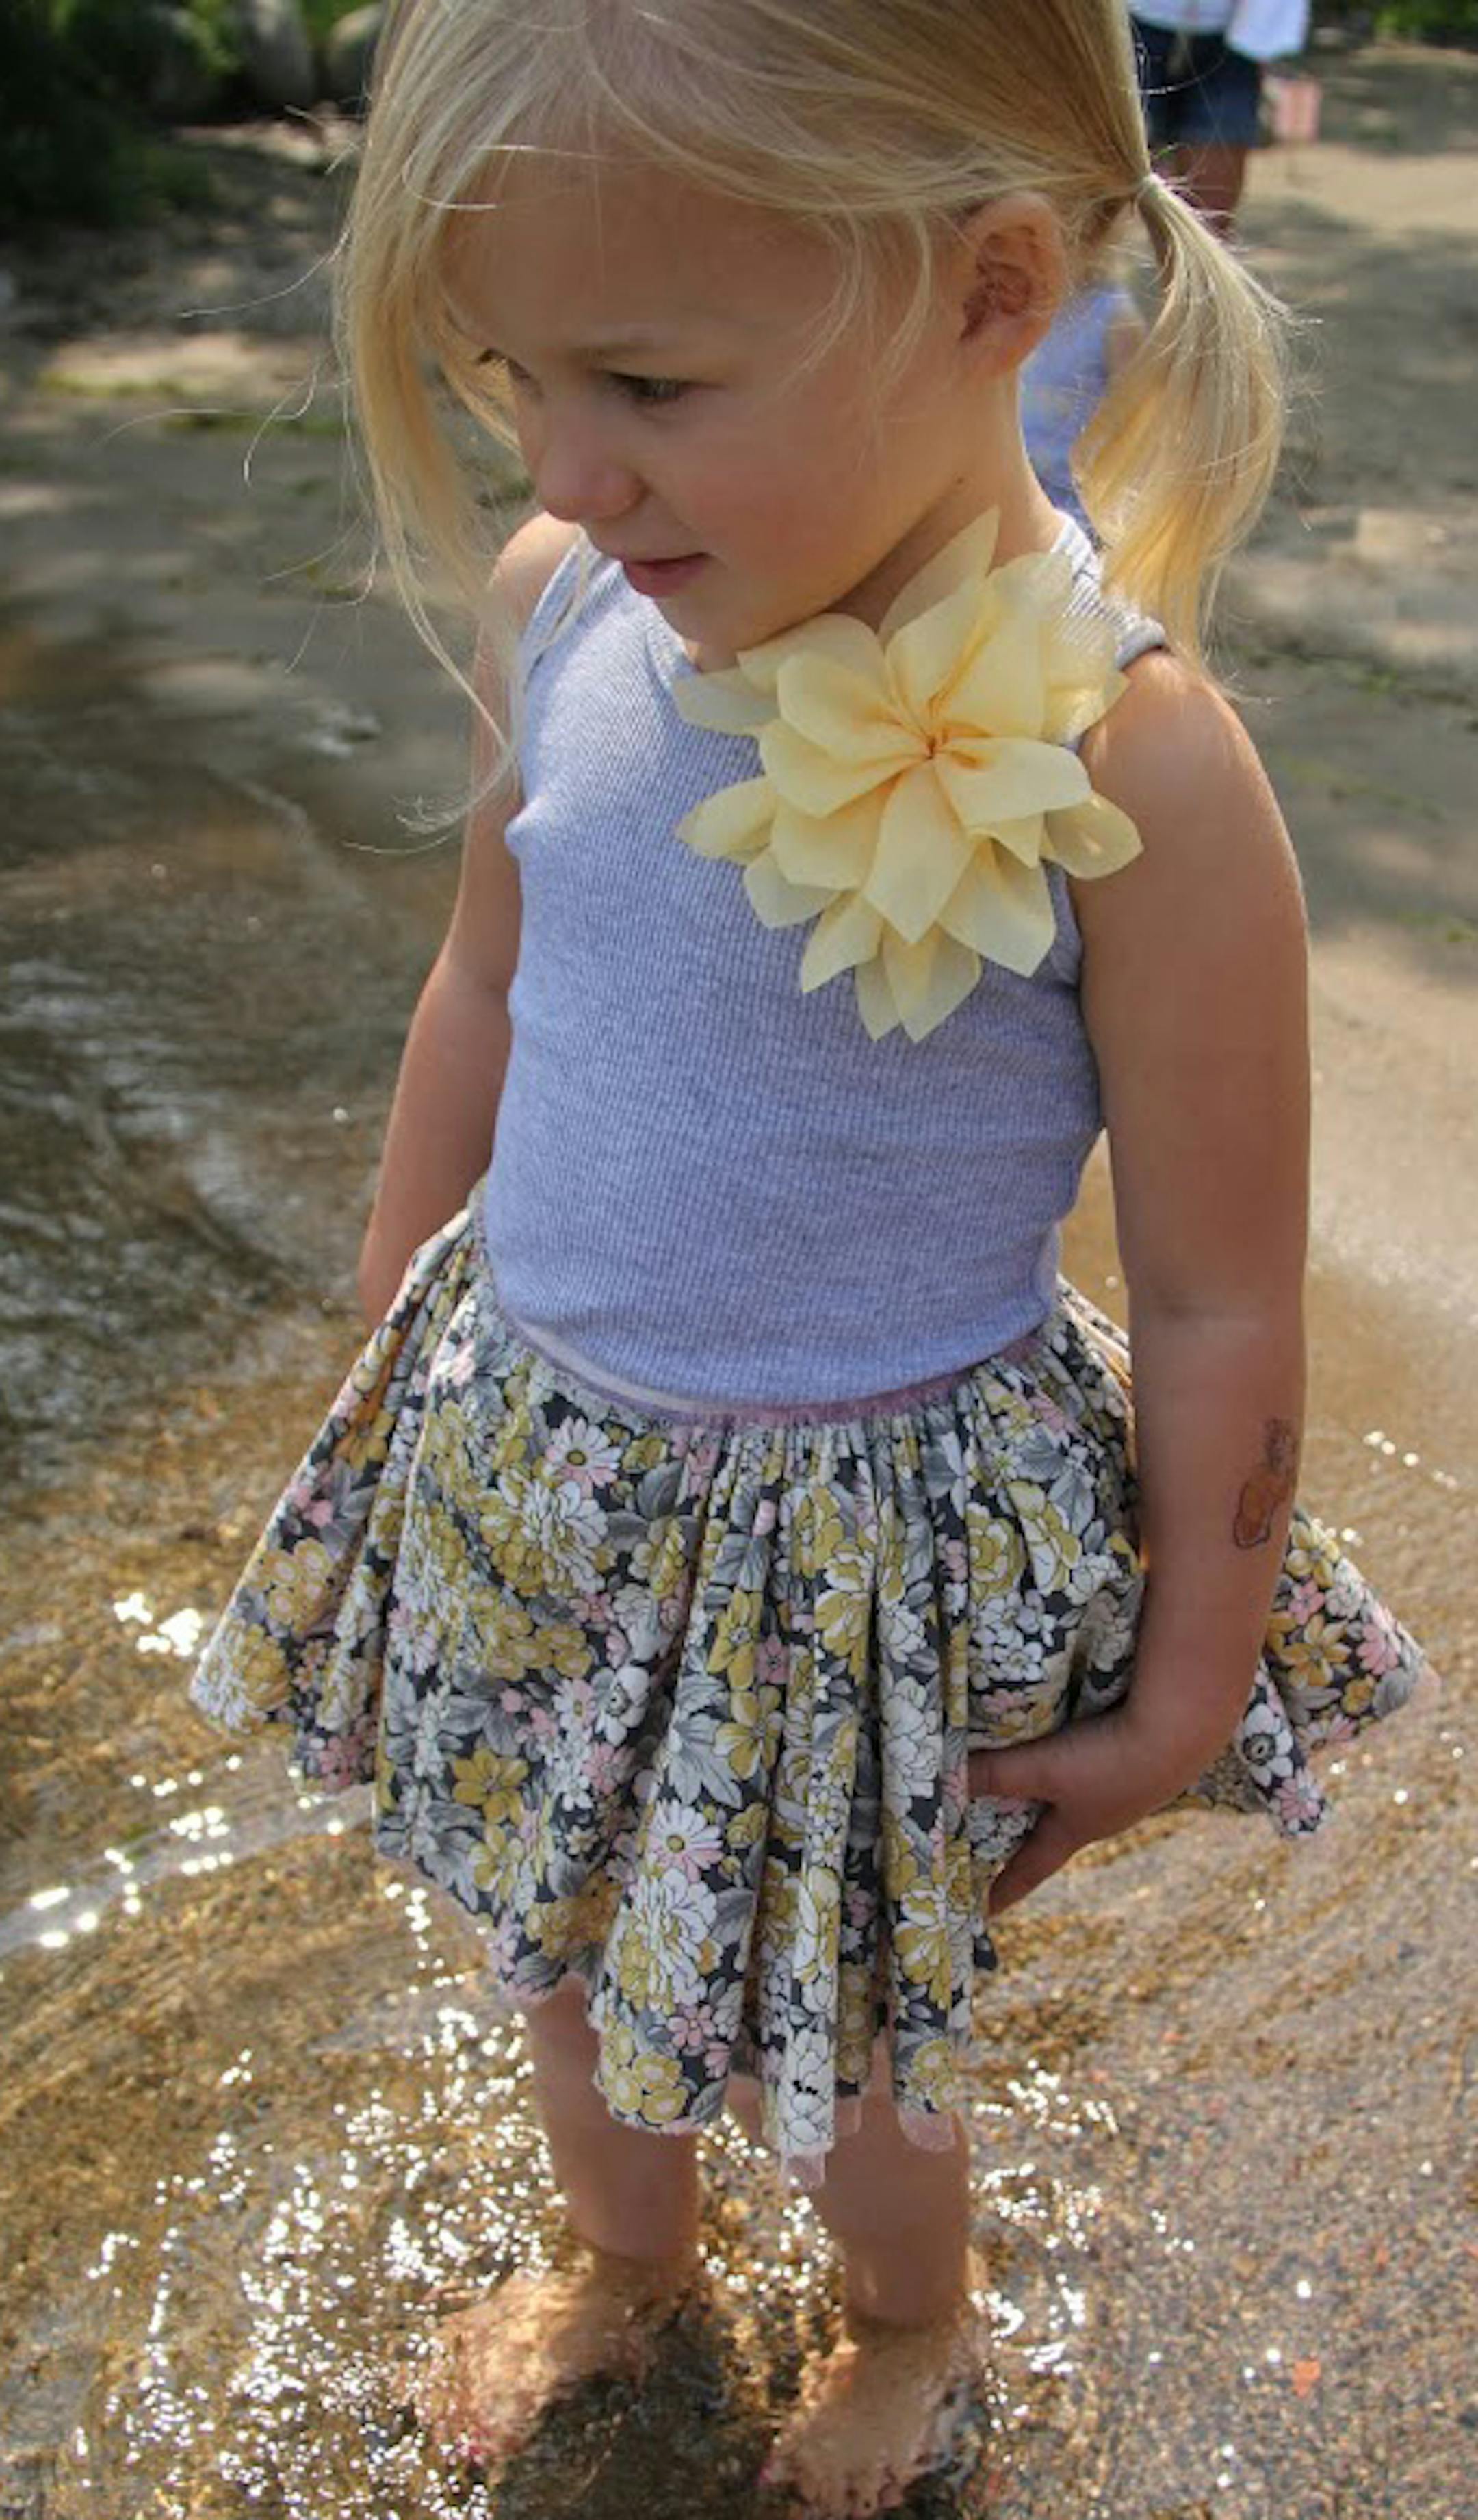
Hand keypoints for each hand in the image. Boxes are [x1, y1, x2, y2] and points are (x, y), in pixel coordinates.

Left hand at [967, 1702, 1220, 1914]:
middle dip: (1028, 1840)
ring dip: (1056, 1801)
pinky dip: (1080, 1769)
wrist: (1183, 1730)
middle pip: (1056, 1835)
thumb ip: (995, 1774)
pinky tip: (1084, 1753)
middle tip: (1001, 1846)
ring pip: (1080, 1802)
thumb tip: (940, 1783)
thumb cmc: (1109, 1760)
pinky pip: (1100, 1772)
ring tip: (1039, 1795)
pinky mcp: (1142, 1761)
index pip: (1030, 1868)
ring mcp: (1127, 1792)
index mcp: (1075, 1830)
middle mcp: (1102, 1817)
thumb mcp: (1044, 1768)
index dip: (1005, 1889)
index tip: (985, 1913)